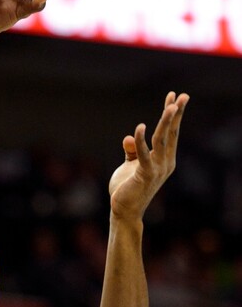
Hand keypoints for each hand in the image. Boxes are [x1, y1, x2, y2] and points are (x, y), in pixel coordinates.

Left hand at [109, 91, 188, 220]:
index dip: (173, 115)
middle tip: (181, 95)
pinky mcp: (146, 174)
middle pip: (171, 133)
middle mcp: (165, 163)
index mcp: (164, 159)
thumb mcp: (130, 165)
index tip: (174, 97)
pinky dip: (141, 140)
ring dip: (167, 122)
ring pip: (163, 140)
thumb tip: (129, 137)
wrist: (124, 210)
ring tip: (170, 106)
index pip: (170, 133)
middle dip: (175, 114)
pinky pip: (145, 154)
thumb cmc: (128, 188)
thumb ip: (132, 151)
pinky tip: (140, 127)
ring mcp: (158, 169)